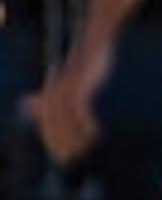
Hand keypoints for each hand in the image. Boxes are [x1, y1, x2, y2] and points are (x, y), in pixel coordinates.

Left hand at [27, 39, 113, 166]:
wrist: (96, 39)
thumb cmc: (82, 62)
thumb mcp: (63, 79)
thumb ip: (46, 92)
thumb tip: (28, 102)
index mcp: (49, 92)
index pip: (46, 124)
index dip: (52, 142)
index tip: (63, 159)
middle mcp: (53, 91)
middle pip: (51, 123)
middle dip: (58, 144)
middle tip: (70, 160)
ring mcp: (66, 87)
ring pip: (64, 119)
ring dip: (73, 137)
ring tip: (85, 149)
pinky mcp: (79, 83)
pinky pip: (79, 109)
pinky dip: (85, 123)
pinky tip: (95, 133)